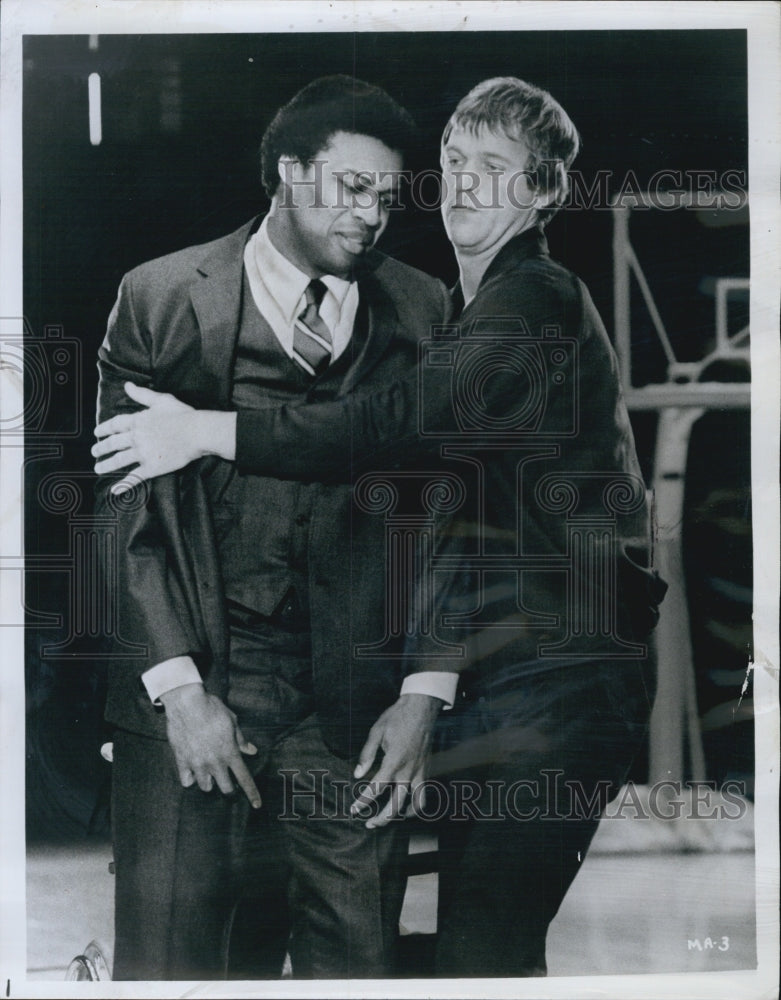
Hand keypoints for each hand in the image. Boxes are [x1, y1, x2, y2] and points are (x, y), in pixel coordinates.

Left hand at [93, 382, 195, 491]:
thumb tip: (127, 385)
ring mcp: (142, 453)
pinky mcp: (152, 467)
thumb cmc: (183, 415)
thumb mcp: (161, 400)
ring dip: (106, 465)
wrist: (197, 433)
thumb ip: (142, 394)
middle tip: (94, 452)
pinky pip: (134, 477)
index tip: (96, 433)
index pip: (114, 425)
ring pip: (119, 460)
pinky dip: (124, 485)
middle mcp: (136, 437)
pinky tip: (115, 490)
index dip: (104, 429)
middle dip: (101, 448)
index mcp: (137, 421)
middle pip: (113, 444)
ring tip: (98, 468)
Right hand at [159, 682, 261, 808]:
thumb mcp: (232, 721)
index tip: (257, 805)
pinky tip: (193, 771)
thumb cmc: (212, 709)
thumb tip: (252, 751)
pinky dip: (190, 779)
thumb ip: (241, 740)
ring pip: (205, 788)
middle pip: (226, 790)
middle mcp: (215, 762)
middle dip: (230, 791)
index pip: (245, 779)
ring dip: (210, 783)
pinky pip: (186, 781)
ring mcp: (197, 764)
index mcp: (230, 752)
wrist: (187, 704)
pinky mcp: (181, 761)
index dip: (252, 793)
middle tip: (229, 785)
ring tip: (210, 774)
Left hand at [351, 694, 441, 828]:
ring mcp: (420, 771)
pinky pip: (424, 794)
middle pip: (396, 804)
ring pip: (416, 804)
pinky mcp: (427, 770)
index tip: (354, 810)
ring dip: (402, 816)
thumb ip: (367, 755)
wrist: (421, 708)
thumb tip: (357, 774)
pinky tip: (406, 807)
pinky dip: (416, 805)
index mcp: (394, 761)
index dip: (363, 802)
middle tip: (369, 824)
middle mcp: (408, 770)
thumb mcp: (376, 732)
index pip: (376, 788)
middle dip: (381, 818)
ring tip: (389, 820)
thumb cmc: (397, 718)